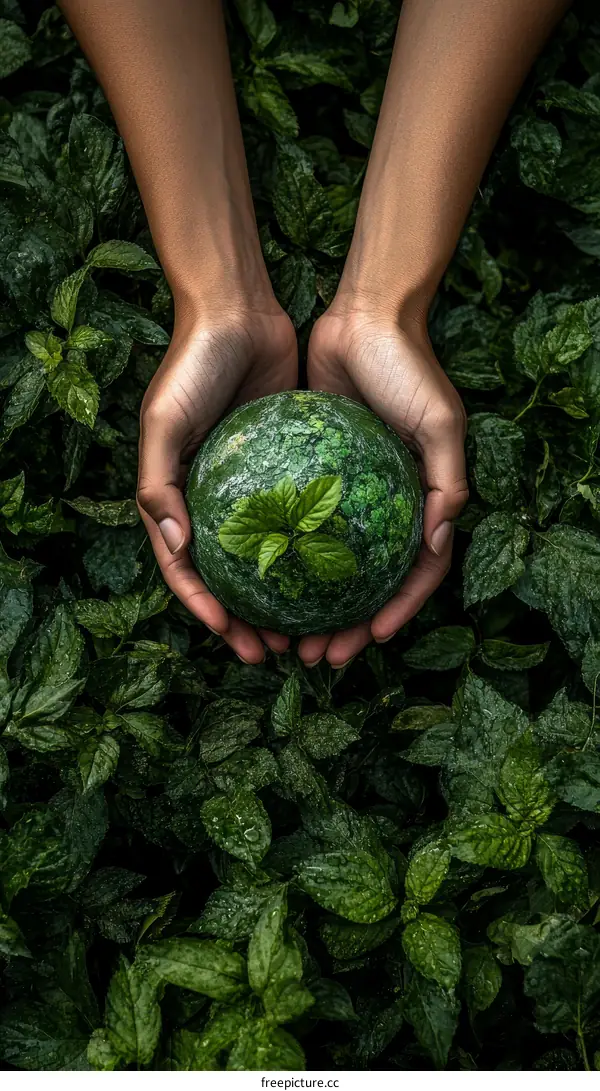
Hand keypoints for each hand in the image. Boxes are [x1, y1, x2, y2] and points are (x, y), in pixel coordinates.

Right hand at [137, 301, 297, 663]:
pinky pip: (302, 516)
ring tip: (313, 628)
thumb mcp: (164, 422)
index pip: (186, 569)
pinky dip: (312, 549)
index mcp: (176, 496)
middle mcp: (214, 497)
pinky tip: (339, 574)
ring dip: (286, 596)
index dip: (207, 609)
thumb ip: (158, 486)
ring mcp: (252, 484)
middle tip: (279, 650)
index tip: (236, 638)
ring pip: (270, 556)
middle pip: (231, 574)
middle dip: (250, 618)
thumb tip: (175, 548)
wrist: (237, 309)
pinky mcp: (288, 464)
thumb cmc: (191, 363)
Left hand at [298, 306, 468, 668]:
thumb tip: (435, 546)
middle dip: (345, 625)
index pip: (414, 572)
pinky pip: (294, 526)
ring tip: (279, 636)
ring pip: (325, 565)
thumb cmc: (409, 367)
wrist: (363, 314)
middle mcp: (381, 503)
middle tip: (315, 656)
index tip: (370, 639)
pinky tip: (257, 583)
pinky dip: (282, 559)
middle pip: (365, 582)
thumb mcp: (440, 423)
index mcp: (418, 500)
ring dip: (307, 605)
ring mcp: (343, 491)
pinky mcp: (308, 472)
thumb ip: (446, 485)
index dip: (396, 611)